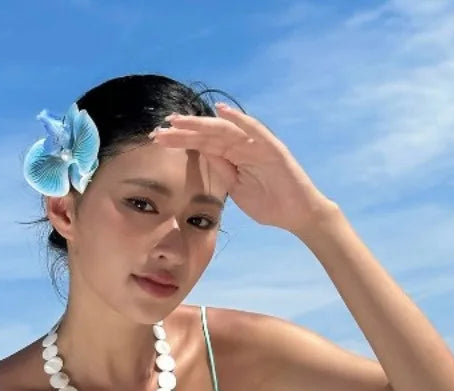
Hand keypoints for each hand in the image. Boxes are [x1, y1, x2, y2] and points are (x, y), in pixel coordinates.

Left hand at [149, 102, 336, 235]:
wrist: (297, 214)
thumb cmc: (269, 204)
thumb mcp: (236, 189)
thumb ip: (221, 169)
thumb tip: (200, 152)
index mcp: (232, 155)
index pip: (201, 144)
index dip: (180, 140)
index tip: (157, 139)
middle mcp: (242, 145)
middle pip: (207, 134)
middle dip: (183, 131)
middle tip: (158, 129)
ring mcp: (257, 144)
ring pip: (225, 129)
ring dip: (201, 124)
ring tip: (178, 121)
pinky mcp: (272, 148)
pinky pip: (254, 130)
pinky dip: (238, 120)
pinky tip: (220, 112)